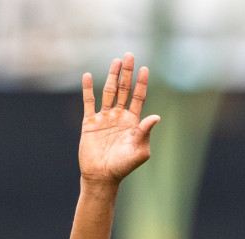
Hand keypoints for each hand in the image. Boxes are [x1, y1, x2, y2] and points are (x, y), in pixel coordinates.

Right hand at [79, 53, 159, 183]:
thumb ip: (146, 133)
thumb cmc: (123, 166)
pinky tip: (88, 76)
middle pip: (124, 90)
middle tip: (130, 55)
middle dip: (127, 73)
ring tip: (116, 61)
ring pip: (108, 92)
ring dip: (111, 76)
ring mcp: (104, 118)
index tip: (145, 68)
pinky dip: (88, 90)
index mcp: (132, 122)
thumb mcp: (139, 151)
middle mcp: (119, 116)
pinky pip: (88, 103)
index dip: (141, 83)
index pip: (138, 97)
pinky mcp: (90, 123)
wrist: (102, 177)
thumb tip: (156, 116)